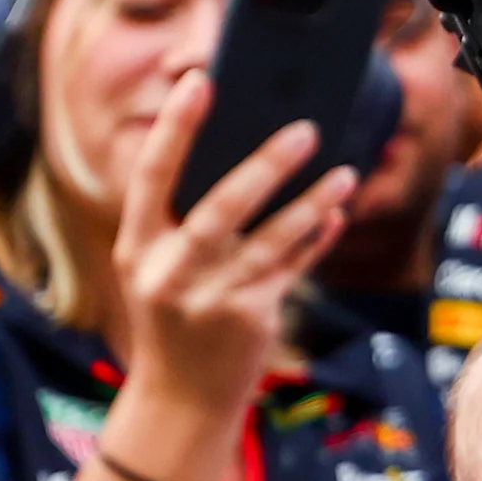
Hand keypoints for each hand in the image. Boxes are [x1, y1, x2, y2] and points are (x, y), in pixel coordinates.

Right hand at [108, 77, 352, 469]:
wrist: (179, 398)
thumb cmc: (175, 318)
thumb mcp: (161, 269)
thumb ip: (186, 222)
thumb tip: (247, 156)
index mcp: (137, 247)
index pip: (150, 176)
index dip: (174, 128)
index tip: (199, 82)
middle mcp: (168, 271)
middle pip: (220, 206)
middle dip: (265, 165)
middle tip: (305, 128)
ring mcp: (209, 298)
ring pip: (270, 238)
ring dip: (311, 202)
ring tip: (343, 173)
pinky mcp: (249, 318)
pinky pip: (292, 267)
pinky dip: (315, 238)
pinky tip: (336, 215)